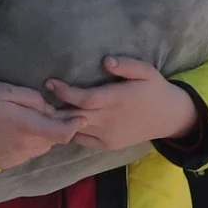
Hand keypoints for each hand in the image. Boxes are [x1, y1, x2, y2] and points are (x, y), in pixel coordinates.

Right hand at [0, 81, 79, 168]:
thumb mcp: (7, 90)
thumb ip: (34, 99)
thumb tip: (50, 110)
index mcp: (27, 126)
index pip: (62, 133)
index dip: (74, 126)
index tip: (78, 118)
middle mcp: (25, 146)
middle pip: (52, 140)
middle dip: (52, 128)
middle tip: (37, 114)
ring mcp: (15, 157)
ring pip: (40, 148)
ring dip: (39, 137)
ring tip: (22, 125)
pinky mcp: (6, 164)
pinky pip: (26, 154)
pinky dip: (26, 145)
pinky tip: (12, 136)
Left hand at [43, 57, 198, 149]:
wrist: (170, 118)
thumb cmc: (155, 90)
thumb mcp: (147, 72)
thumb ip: (127, 65)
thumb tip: (105, 61)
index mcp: (118, 100)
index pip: (85, 98)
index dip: (64, 92)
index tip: (49, 82)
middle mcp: (110, 120)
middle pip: (74, 116)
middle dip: (53, 108)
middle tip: (37, 98)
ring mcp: (107, 136)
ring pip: (75, 130)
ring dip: (59, 121)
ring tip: (44, 110)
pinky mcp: (107, 146)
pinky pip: (82, 140)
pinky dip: (69, 132)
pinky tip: (59, 123)